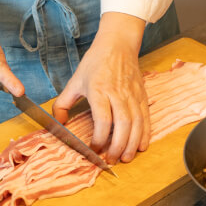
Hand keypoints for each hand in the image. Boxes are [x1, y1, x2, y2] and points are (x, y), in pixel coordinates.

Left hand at [53, 12, 149, 163]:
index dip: (100, 138)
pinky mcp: (142, 95)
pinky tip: (142, 146)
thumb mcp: (74, 81)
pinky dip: (146, 134)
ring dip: (133, 144)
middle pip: (123, 125)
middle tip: (112, 160)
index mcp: (99, 90)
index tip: (94, 149)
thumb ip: (62, 104)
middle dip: (118, 146)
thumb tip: (59, 124)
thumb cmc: (95, 62)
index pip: (103, 119)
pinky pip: (146, 118)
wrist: (118, 45)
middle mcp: (118, 93)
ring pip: (137, 123)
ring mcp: (133, 95)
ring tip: (127, 158)